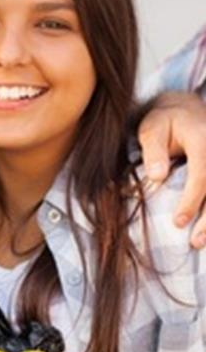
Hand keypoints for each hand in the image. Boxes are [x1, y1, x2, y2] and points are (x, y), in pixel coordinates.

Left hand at [137, 91, 205, 245]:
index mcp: (203, 139)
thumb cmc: (164, 122)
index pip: (202, 174)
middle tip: (195, 242)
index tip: (178, 222)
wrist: (187, 109)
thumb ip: (153, 151)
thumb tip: (158, 176)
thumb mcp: (151, 129)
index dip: (191, 200)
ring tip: (201, 242)